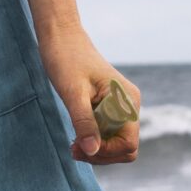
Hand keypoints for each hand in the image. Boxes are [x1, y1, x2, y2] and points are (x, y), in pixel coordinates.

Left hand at [41, 26, 139, 163]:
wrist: (61, 36)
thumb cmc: (66, 59)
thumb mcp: (72, 93)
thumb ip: (84, 122)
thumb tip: (93, 151)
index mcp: (128, 101)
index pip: (128, 144)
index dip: (105, 152)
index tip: (79, 147)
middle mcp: (130, 104)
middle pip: (124, 147)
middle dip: (100, 154)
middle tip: (72, 147)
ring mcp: (121, 106)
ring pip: (116, 143)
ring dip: (96, 148)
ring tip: (73, 142)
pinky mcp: (111, 106)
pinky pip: (108, 132)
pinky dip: (94, 138)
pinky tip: (77, 134)